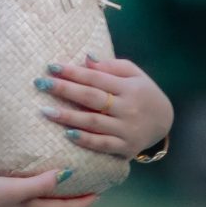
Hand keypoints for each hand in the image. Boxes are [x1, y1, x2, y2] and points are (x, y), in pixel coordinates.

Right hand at [0, 169, 99, 206]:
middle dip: (76, 204)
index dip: (84, 202)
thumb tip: (67, 175)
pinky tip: (36, 192)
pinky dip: (44, 201)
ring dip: (60, 204)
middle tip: (89, 193)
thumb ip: (41, 183)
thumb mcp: (16, 188)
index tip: (100, 193)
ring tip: (67, 192)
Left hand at [34, 53, 172, 160]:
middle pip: (91, 98)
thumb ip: (110, 65)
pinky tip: (67, 134)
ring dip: (68, 117)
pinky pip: (102, 145)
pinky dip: (85, 141)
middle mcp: (127, 108)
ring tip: (46, 111)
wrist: (165, 121)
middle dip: (64, 90)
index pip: (95, 78)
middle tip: (40, 83)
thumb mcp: (133, 72)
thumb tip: (86, 58)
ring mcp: (126, 130)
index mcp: (128, 87)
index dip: (73, 72)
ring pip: (94, 123)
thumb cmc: (143, 91)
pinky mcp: (125, 148)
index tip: (50, 67)